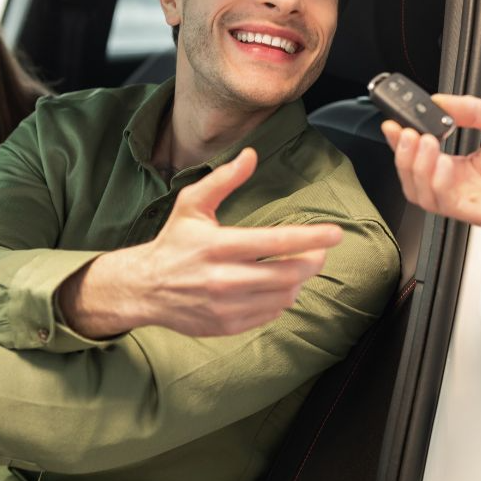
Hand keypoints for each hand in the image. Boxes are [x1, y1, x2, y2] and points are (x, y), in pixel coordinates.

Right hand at [60, 148, 342, 336]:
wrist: (145, 287)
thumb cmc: (174, 242)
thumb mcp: (191, 204)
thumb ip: (223, 180)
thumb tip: (251, 155)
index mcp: (217, 245)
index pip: (275, 242)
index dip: (310, 238)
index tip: (336, 233)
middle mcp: (223, 278)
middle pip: (287, 274)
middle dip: (312, 261)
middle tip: (320, 251)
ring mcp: (225, 306)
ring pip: (282, 297)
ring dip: (298, 281)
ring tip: (298, 268)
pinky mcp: (226, 325)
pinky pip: (269, 315)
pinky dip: (281, 300)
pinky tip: (277, 287)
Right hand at [382, 94, 480, 227]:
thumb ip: (469, 109)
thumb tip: (439, 100)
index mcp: (463, 166)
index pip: (420, 158)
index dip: (402, 143)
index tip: (394, 124)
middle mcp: (460, 185)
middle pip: (412, 178)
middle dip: (402, 154)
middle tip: (407, 133)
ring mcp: (467, 200)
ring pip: (420, 193)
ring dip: (415, 167)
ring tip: (423, 142)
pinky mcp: (477, 212)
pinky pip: (443, 203)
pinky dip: (435, 181)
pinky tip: (441, 162)